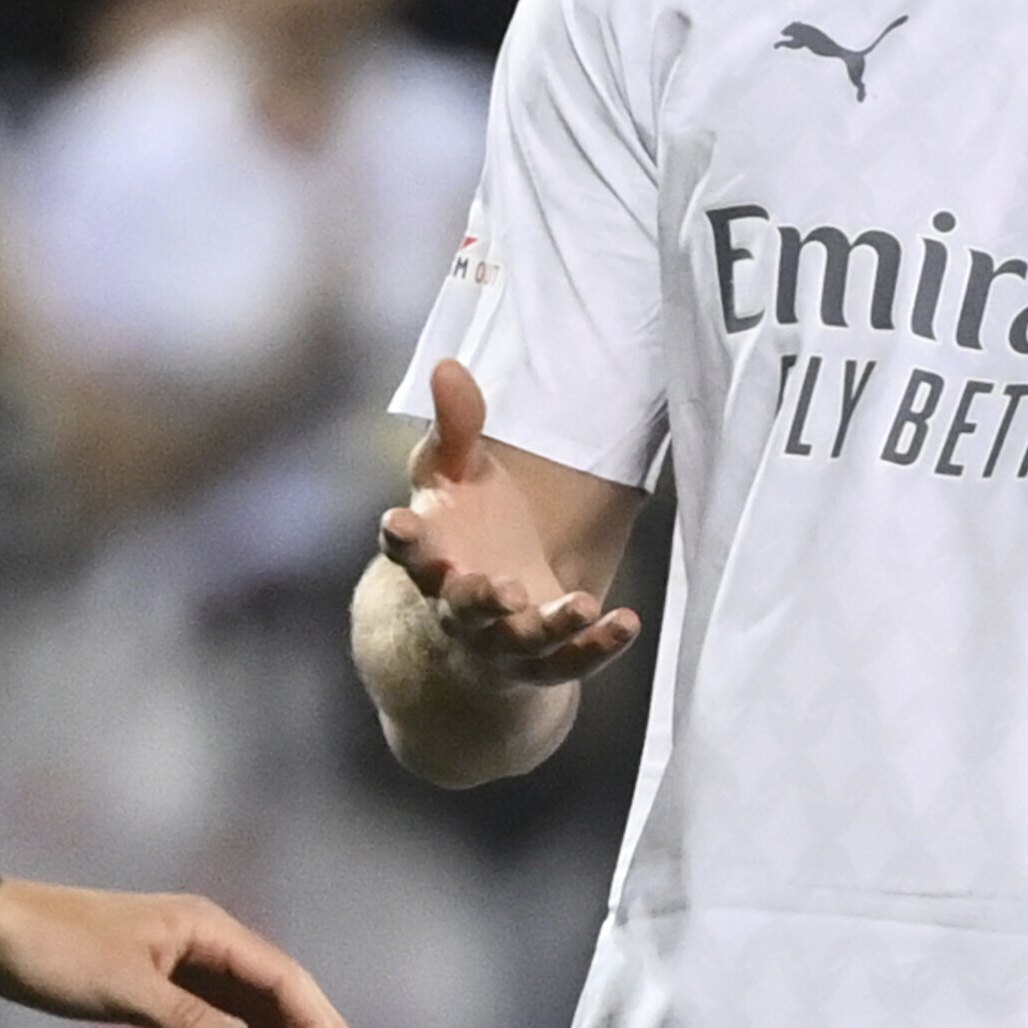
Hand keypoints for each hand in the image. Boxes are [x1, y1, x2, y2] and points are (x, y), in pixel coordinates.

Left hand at [0, 878, 375, 1027]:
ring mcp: (185, 970)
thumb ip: (186, 1022)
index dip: (317, 1023)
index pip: (282, 978)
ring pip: (250, 1019)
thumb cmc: (55, 950)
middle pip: (280, 997)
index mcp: (207, 930)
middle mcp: (206, 946)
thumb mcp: (122, 989)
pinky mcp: (159, 992)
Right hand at [377, 362, 643, 691]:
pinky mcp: (543, 661)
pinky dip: (598, 646)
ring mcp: (501, 640)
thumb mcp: (459, 475)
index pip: (407, 551)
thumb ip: (456, 428)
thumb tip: (447, 365)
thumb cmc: (467, 531)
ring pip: (519, 641)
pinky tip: (627, 621)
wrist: (487, 614)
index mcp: (430, 557)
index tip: (400, 523)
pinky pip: (571, 661)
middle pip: (459, 608)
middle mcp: (457, 608)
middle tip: (494, 587)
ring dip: (547, 625)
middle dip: (474, 599)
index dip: (403, 539)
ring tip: (581, 604)